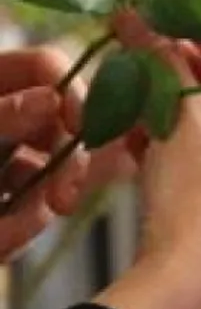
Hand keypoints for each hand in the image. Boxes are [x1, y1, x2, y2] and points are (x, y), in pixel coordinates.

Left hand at [0, 49, 87, 260]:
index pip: (45, 68)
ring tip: (3, 239)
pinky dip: (13, 231)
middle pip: (56, 124)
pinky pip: (22, 211)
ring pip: (42, 175)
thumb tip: (50, 98)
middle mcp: (1, 120)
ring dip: (31, 210)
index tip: (83, 129)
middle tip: (63, 201)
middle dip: (61, 167)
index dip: (71, 93)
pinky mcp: (0, 203)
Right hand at [97, 33, 200, 308]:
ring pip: (191, 109)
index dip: (182, 25)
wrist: (189, 282)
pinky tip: (124, 131)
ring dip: (152, 100)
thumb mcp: (181, 120)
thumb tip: (139, 16)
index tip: (141, 5)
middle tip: (119, 40)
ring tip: (119, 89)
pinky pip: (184, 140)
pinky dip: (154, 132)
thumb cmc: (200, 196)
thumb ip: (164, 64)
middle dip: (163, 65)